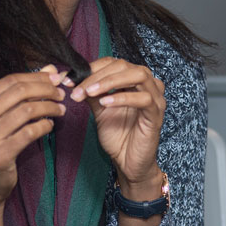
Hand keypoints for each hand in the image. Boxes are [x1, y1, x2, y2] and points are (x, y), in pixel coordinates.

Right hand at [0, 65, 66, 208]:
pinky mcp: (0, 155)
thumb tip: (49, 69)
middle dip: (45, 89)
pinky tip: (50, 125)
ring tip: (60, 109)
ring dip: (49, 107)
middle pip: (18, 93)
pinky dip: (45, 126)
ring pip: (27, 111)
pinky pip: (30, 132)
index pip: (8, 81)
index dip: (35, 77)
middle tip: (61, 93)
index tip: (54, 77)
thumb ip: (20, 93)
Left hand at [69, 58, 165, 198]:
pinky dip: (122, 97)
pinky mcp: (156, 115)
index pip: (114, 63)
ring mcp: (155, 99)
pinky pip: (143, 99)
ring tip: (90, 92)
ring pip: (138, 76)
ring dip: (110, 82)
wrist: (127, 162)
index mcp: (134, 80)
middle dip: (98, 75)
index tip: (69, 79)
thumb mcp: (99, 109)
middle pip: (125, 66)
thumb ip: (90, 92)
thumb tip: (72, 78)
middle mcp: (148, 85)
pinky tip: (105, 102)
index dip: (92, 68)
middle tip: (78, 88)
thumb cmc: (117, 135)